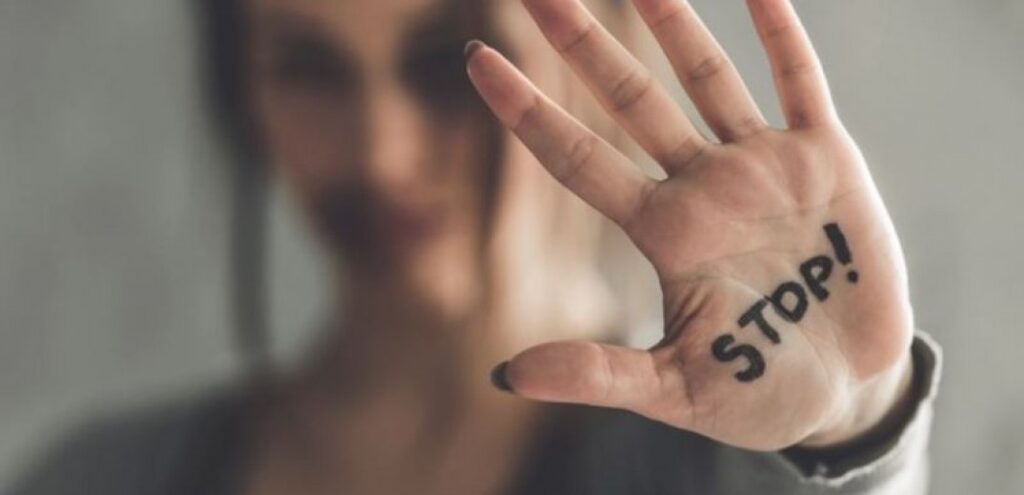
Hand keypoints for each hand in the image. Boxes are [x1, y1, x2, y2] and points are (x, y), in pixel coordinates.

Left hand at [466, 0, 914, 450]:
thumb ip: (598, 374)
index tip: (476, 63)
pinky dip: (781, 32)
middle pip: (630, 99)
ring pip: (706, 76)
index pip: (578, 159)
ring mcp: (761, 167)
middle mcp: (702, 188)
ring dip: (672, 20)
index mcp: (663, 234)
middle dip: (583, 44)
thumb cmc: (759, 395)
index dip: (528, 113)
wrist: (847, 392)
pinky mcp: (826, 161)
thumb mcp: (677, 390)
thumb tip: (503, 375)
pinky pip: (798, 81)